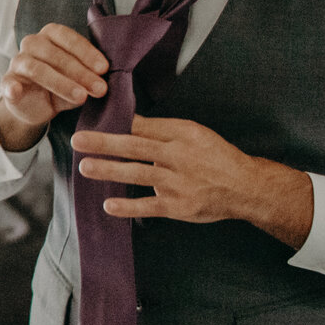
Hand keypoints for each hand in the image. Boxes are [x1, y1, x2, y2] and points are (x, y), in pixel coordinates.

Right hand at [0, 23, 107, 150]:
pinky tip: (16, 92)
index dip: (86, 52)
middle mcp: (31, 44)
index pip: (67, 37)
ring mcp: (17, 63)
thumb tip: (105, 80)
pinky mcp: (7, 83)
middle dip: (80, 72)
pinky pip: (8, 83)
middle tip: (99, 89)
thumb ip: (90, 75)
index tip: (104, 69)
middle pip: (54, 54)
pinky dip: (11, 87)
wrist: (37, 106)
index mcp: (50, 36)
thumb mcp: (79, 78)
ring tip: (81, 97)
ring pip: (37, 68)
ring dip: (61, 83)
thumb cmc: (62, 84)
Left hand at [72, 116, 315, 247]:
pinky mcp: (180, 206)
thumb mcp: (193, 133)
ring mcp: (179, 182)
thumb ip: (161, 129)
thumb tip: (126, 119)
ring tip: (85, 167)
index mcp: (181, 134)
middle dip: (105, 142)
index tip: (90, 117)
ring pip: (140, 174)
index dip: (117, 122)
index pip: (144, 126)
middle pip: (137, 146)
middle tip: (78, 139)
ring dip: (111, 170)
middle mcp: (179, 156)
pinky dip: (129, 207)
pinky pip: (150, 206)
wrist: (246, 186)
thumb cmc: (214, 156)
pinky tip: (108, 205)